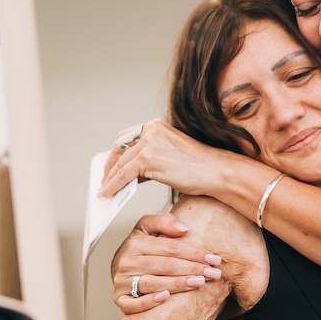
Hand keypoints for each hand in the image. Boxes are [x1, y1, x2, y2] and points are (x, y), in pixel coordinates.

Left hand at [99, 119, 235, 198]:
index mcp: (156, 126)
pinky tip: (109, 193)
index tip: (110, 166)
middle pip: (119, 148)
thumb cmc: (199, 167)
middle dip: (110, 166)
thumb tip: (132, 173)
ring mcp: (149, 143)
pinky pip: (122, 174)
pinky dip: (113, 185)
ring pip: (119, 163)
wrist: (215, 172)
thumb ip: (150, 160)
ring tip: (105, 190)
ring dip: (110, 178)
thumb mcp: (169, 156)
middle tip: (105, 180)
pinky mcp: (147, 158)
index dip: (116, 154)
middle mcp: (151, 130)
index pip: (127, 138)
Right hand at [112, 212, 222, 313]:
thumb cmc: (139, 248)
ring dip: (179, 284)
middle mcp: (127, 262)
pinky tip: (166, 297)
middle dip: (193, 268)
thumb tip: (183, 228)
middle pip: (166, 265)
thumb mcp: (147, 227)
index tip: (213, 258)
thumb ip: (164, 222)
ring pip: (153, 283)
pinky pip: (131, 304)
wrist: (119, 266)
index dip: (194, 252)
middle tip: (213, 273)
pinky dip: (148, 302)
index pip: (171, 248)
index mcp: (135, 243)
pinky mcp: (119, 298)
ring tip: (199, 282)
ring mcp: (122, 281)